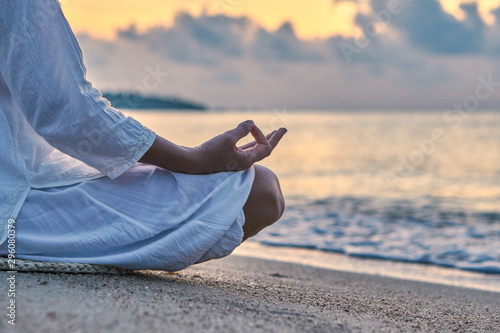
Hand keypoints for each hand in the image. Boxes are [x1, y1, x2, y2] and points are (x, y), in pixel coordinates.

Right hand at [139, 120, 286, 173]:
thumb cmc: (210, 152)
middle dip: (275, 138)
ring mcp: (237, 161)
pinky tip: (253, 136)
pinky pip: (245, 149)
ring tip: (274, 132)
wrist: (192, 162)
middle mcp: (245, 163)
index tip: (250, 126)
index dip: (261, 134)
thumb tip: (251, 122)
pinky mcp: (229, 158)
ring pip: (255, 150)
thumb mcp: (227, 138)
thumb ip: (241, 129)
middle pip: (265, 150)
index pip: (264, 146)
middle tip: (284, 129)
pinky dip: (252, 141)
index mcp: (248, 161)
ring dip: (264, 139)